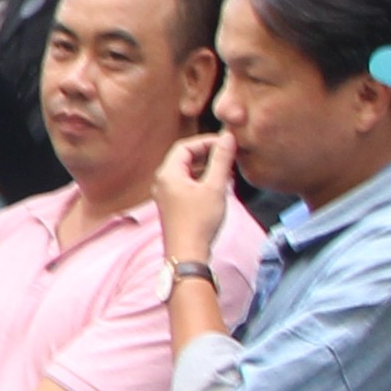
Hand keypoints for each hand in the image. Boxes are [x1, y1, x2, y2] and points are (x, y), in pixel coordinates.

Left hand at [153, 130, 236, 266]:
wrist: (188, 253)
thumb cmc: (199, 221)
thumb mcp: (214, 187)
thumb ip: (221, 160)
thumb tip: (227, 137)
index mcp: (167, 174)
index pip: (184, 146)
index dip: (206, 141)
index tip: (226, 143)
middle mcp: (162, 182)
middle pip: (184, 158)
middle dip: (208, 154)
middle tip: (228, 154)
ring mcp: (166, 194)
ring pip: (187, 172)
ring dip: (207, 168)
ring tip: (228, 169)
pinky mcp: (173, 205)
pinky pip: (187, 185)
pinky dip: (203, 180)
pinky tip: (220, 185)